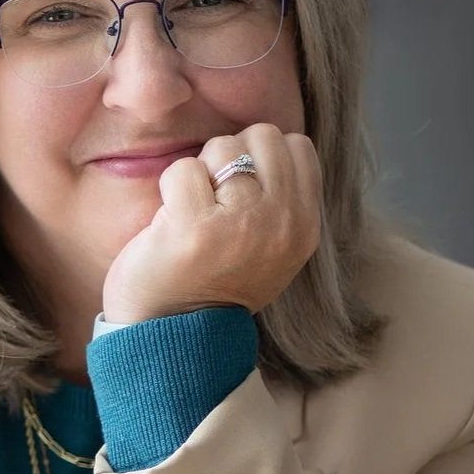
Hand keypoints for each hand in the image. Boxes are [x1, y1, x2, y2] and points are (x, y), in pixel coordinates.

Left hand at [101, 122, 321, 324]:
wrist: (176, 338)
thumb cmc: (215, 284)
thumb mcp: (272, 247)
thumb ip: (280, 199)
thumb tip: (266, 142)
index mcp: (304, 227)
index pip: (297, 145)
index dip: (260, 155)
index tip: (239, 189)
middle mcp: (281, 224)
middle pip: (260, 136)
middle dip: (228, 156)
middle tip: (212, 199)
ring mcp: (240, 225)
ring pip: (220, 147)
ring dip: (197, 174)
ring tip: (192, 215)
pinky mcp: (195, 228)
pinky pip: (182, 170)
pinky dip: (168, 189)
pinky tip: (169, 225)